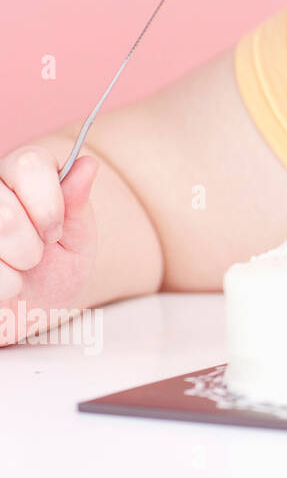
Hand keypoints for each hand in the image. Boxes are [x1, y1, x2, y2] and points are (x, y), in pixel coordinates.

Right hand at [0, 147, 98, 337]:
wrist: (28, 315)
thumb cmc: (53, 274)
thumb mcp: (76, 241)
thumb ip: (76, 205)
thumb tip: (88, 164)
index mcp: (19, 177)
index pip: (29, 162)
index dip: (49, 202)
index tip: (55, 232)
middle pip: (8, 209)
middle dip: (31, 244)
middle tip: (34, 256)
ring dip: (16, 264)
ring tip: (18, 269)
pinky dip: (4, 284)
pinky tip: (4, 284)